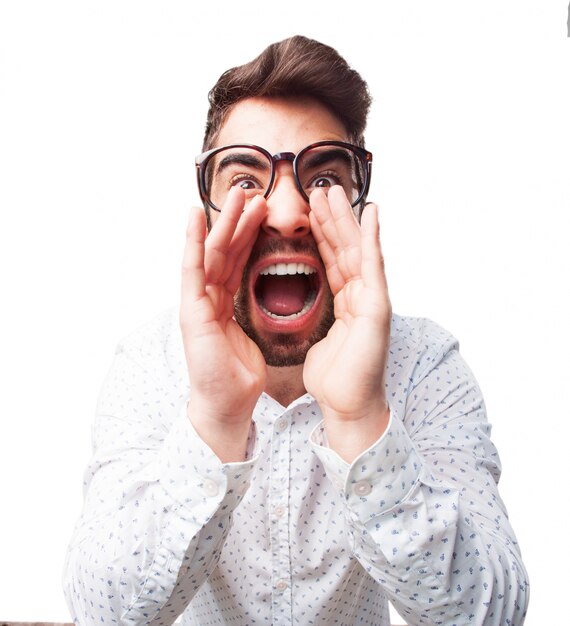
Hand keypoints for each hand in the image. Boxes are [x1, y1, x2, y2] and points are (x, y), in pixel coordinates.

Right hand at [180, 188, 266, 460]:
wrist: (226, 405)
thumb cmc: (237, 375)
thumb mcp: (249, 335)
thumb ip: (247, 311)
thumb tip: (262, 298)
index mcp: (222, 302)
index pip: (236, 260)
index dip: (247, 234)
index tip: (260, 212)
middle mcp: (207, 298)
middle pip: (223, 250)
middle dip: (236, 220)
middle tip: (251, 192)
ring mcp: (196, 303)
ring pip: (210, 254)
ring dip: (222, 222)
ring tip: (236, 195)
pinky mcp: (190, 311)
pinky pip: (192, 271)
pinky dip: (193, 243)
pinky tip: (195, 218)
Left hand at [304, 187, 390, 461]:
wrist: (348, 405)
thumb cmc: (335, 378)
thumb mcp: (320, 339)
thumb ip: (319, 319)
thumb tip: (308, 311)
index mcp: (346, 302)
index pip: (333, 260)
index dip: (322, 234)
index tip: (310, 211)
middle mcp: (361, 295)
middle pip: (345, 248)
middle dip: (332, 218)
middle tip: (321, 189)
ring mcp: (372, 299)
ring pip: (358, 250)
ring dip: (346, 219)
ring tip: (334, 192)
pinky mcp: (378, 306)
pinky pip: (373, 266)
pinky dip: (372, 239)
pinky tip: (370, 214)